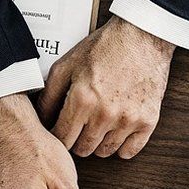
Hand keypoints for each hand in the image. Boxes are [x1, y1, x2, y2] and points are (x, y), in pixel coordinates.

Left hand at [38, 16, 174, 158]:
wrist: (143, 36)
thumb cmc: (106, 47)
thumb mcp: (67, 65)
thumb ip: (49, 95)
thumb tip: (41, 119)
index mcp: (82, 99)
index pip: (62, 139)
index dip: (58, 137)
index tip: (61, 131)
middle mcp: (105, 113)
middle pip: (82, 149)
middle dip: (76, 140)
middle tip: (80, 126)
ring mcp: (128, 119)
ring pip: (104, 152)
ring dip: (98, 143)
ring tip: (99, 126)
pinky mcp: (147, 121)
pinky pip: (129, 151)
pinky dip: (121, 146)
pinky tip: (117, 132)